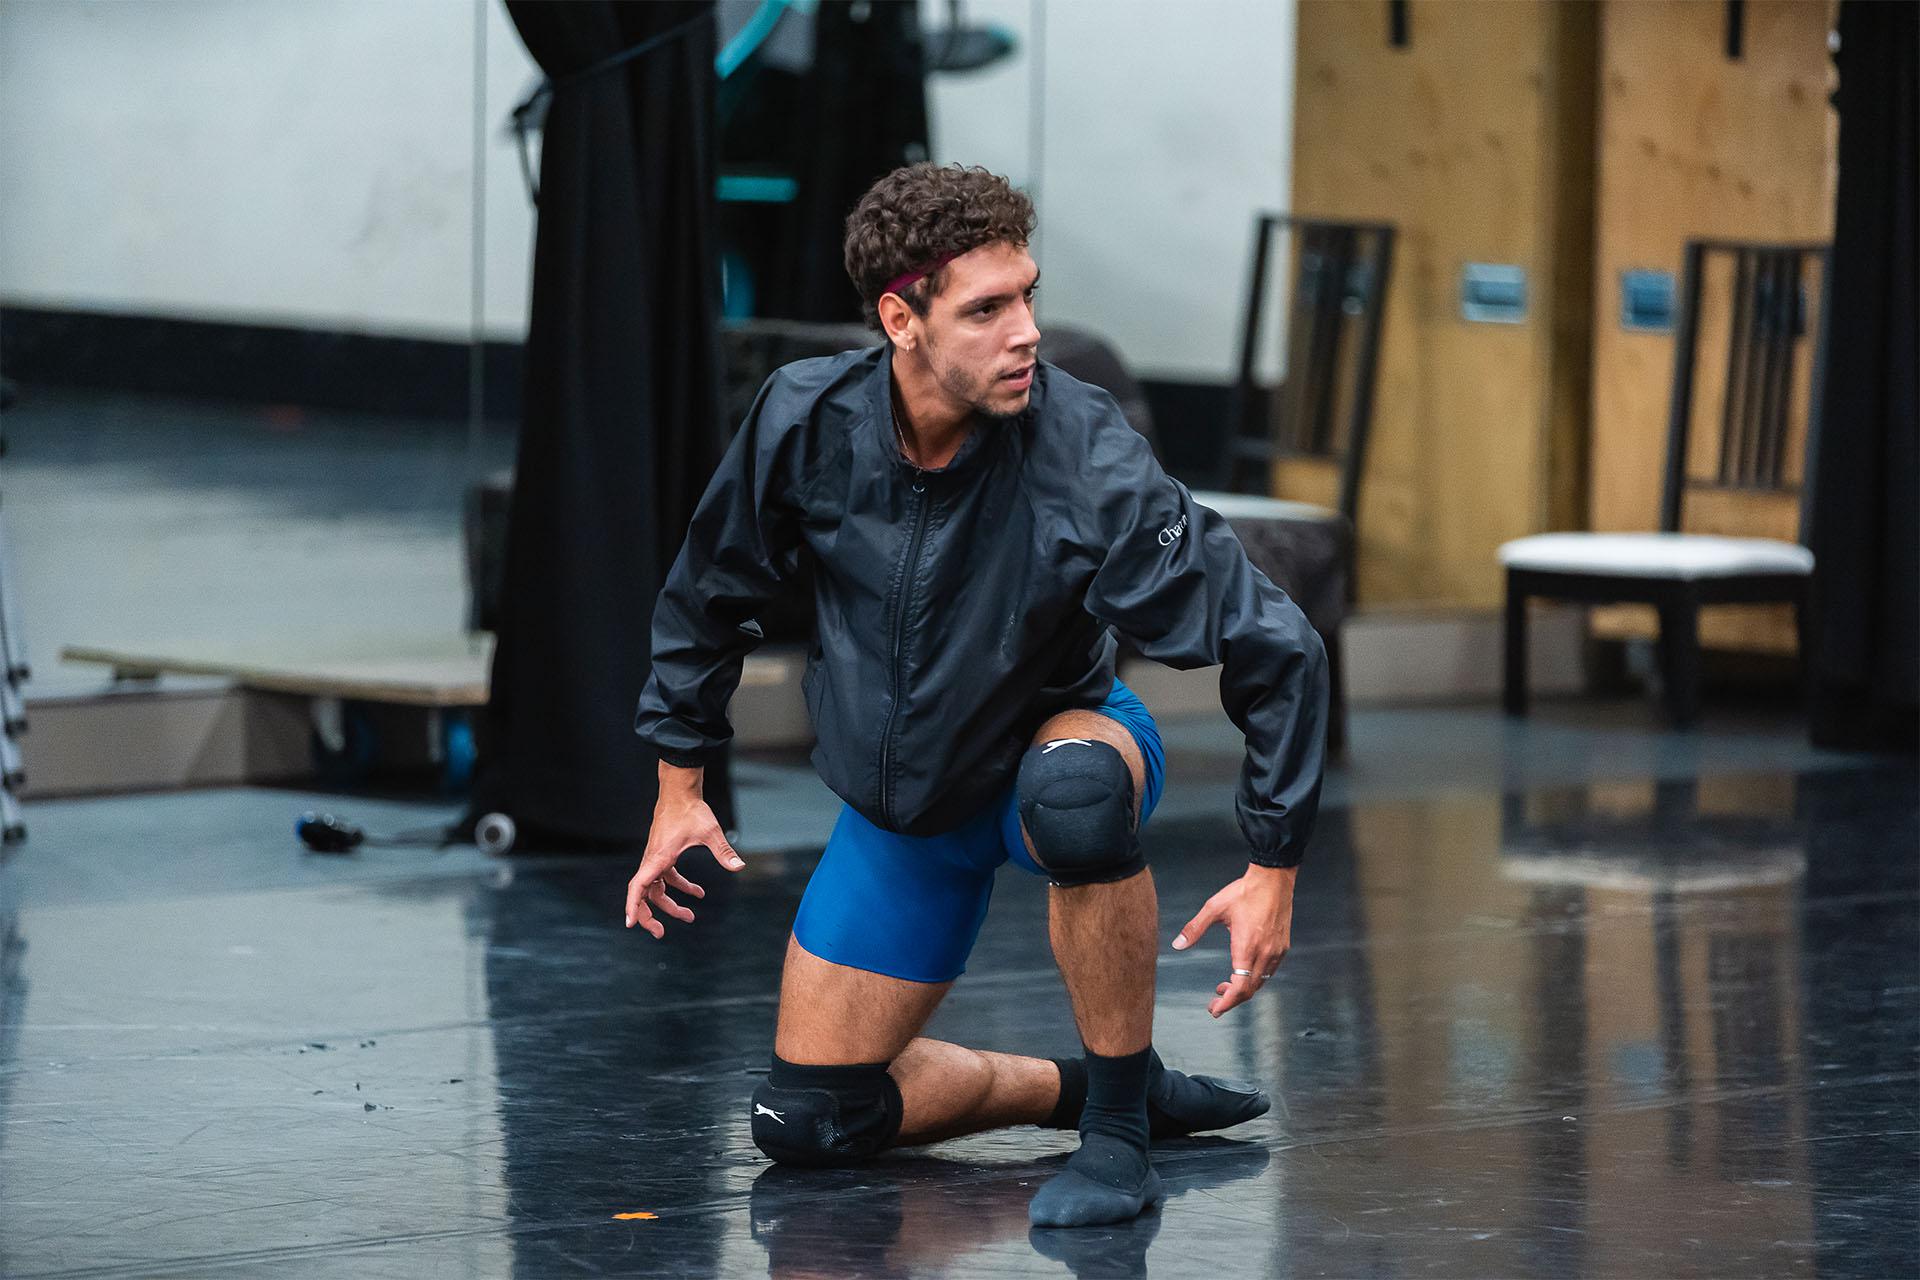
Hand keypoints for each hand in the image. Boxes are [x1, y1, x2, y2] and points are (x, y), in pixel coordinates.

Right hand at [623, 796, 743, 938]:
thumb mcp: (710, 832)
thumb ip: (723, 851)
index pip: (638, 886)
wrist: (680, 791)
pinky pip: (666, 877)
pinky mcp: (663, 854)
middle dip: (649, 915)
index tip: (630, 924)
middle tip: (661, 934)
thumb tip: (740, 866)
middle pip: (644, 893)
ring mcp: (656, 858)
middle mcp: (653, 860)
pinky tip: (699, 893)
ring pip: (656, 888)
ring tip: (690, 916)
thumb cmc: (691, 810)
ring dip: (669, 904)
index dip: (633, 906)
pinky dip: (679, 887)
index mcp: (659, 858)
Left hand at [1171, 863, 1295, 1017]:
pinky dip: (1254, 979)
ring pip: (1260, 983)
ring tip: (1224, 986)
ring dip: (1242, 989)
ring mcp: (1276, 952)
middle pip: (1249, 990)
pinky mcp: (1282, 947)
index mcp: (1247, 947)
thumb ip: (1195, 928)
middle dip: (1231, 1000)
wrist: (1273, 879)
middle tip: (1214, 1003)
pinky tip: (1242, 972)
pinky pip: (1269, 972)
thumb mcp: (1214, 908)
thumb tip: (1178, 944)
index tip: (1214, 1009)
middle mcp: (1264, 954)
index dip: (1227, 1003)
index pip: (1239, 987)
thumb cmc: (1244, 892)